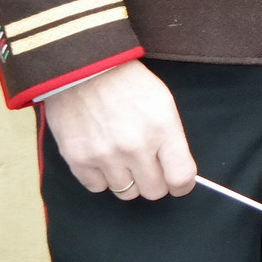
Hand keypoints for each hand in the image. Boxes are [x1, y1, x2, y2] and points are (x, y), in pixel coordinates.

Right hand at [41, 60, 195, 200]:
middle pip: (154, 191)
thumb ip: (172, 139)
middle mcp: (135, 147)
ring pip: (126, 193)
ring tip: (122, 156)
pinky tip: (102, 156)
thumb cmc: (128, 83)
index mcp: (162, 129)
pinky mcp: (79, 160)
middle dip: (155, 182)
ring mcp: (105, 156)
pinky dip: (102, 177)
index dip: (182, 185)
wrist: (84, 69)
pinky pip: (98, 188)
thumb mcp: (163, 103)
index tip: (179, 183)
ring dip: (128, 179)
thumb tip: (178, 171)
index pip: (181, 177)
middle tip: (149, 167)